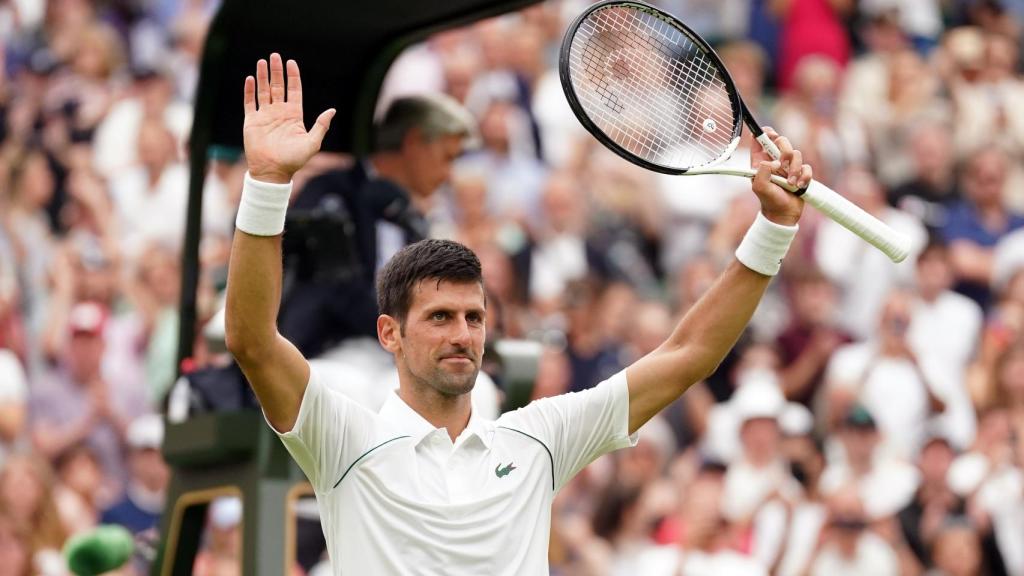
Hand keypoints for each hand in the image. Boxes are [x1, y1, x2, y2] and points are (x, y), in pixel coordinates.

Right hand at [243, 53, 334, 183]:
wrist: (273, 171)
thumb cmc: (294, 160)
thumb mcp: (312, 143)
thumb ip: (321, 126)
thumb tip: (332, 110)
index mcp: (294, 115)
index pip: (294, 90)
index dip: (293, 76)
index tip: (291, 62)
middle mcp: (279, 112)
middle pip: (278, 86)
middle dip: (276, 71)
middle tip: (275, 56)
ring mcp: (265, 116)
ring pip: (263, 91)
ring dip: (263, 76)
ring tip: (262, 61)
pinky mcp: (251, 121)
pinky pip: (250, 102)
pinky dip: (249, 90)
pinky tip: (251, 78)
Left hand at [750, 127, 809, 225]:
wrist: (783, 214)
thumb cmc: (768, 200)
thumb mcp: (759, 186)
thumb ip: (762, 171)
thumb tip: (774, 162)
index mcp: (761, 160)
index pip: (760, 139)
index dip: (764, 133)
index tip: (770, 136)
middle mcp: (775, 160)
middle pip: (781, 140)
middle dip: (784, 150)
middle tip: (783, 164)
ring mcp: (788, 166)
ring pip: (796, 153)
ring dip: (794, 169)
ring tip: (790, 183)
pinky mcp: (801, 172)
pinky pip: (807, 167)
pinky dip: (804, 176)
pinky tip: (799, 186)